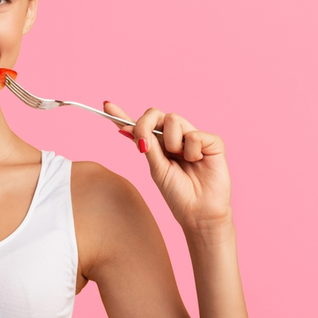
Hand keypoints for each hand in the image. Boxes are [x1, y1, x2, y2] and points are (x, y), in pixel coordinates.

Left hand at [104, 102, 232, 234]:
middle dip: (145, 125)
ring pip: (173, 119)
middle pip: (155, 114)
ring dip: (172, 142)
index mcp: (158, 145)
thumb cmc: (178, 193)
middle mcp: (174, 137)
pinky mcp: (211, 141)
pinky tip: (198, 161)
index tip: (106, 105)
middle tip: (145, 146)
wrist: (199, 212)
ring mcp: (193, 137)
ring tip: (182, 160)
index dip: (122, 115)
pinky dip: (192, 150)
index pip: (139, 126)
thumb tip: (125, 129)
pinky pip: (194, 133)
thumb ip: (146, 146)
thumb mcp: (156, 168)